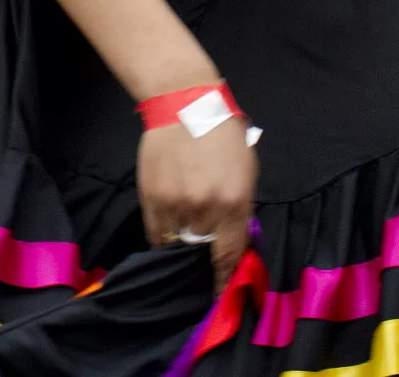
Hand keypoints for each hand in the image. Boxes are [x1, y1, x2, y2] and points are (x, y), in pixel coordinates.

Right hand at [139, 121, 256, 293]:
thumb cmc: (223, 136)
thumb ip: (242, 210)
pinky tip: (171, 229)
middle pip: (203, 253)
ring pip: (178, 245)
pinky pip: (157, 233)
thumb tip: (235, 243)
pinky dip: (164, 237)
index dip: (225, 280)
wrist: (184, 104)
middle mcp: (205, 208)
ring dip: (184, 244)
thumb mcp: (247, 172)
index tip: (222, 294)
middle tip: (206, 256)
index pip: (229, 256)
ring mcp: (175, 203)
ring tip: (187, 235)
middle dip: (206, 257)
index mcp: (234, 202)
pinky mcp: (151, 196)